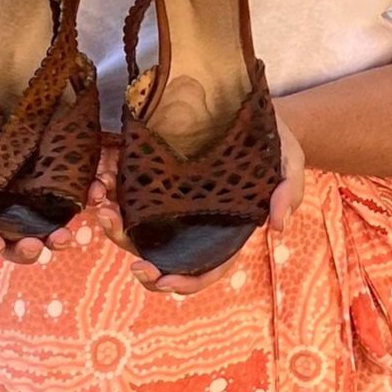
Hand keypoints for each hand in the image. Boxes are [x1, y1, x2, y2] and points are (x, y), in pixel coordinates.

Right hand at [0, 79, 88, 265]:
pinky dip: (87, 192)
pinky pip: (76, 183)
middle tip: (43, 246)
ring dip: (60, 231)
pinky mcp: (60, 160)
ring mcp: (35, 180)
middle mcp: (6, 196)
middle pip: (17, 234)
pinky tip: (96, 191)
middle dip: (30, 247)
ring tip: (71, 234)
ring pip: (49, 217)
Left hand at [90, 104, 306, 297]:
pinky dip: (114, 195)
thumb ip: (288, 192)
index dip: (186, 281)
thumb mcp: (289, 162)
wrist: (251, 109)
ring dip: (117, 228)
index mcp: (226, 231)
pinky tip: (102, 183)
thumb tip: (277, 226)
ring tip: (103, 210)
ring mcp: (173, 202)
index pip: (207, 268)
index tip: (164, 281)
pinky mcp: (157, 177)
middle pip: (164, 255)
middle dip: (142, 262)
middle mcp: (194, 223)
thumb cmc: (275, 142)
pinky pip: (130, 194)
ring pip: (140, 229)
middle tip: (126, 251)